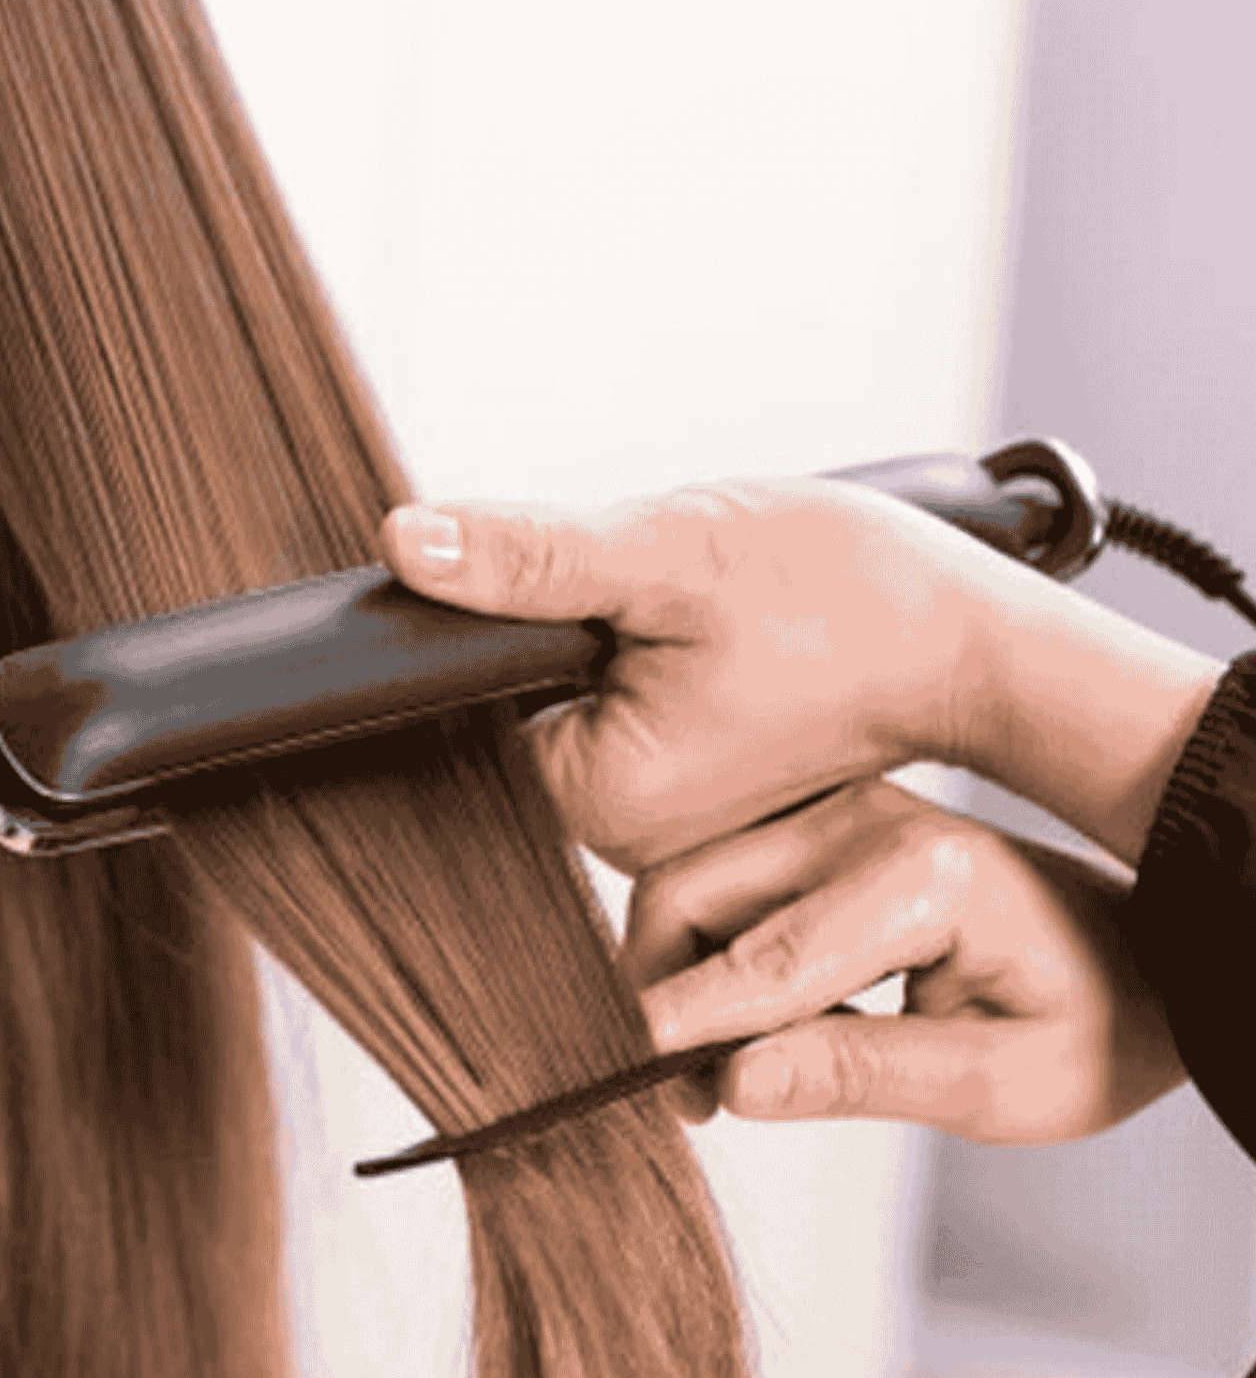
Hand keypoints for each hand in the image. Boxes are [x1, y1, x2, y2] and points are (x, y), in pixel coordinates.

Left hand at [380, 478, 1018, 873]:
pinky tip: (711, 636)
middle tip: (660, 594)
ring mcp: (660, 818)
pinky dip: (643, 655)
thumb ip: (530, 557)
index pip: (465, 709)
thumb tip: (406, 544)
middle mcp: (622, 834)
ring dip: (606, 635)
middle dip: (558, 626)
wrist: (972, 639)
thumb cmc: (849, 601)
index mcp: (600, 797)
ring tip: (705, 614)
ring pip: (572, 698)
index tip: (561, 587)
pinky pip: (622, 710)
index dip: (488, 627)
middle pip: (518, 703)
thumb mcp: (668, 554)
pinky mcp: (693, 789)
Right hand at [626, 778, 1188, 1143]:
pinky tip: (758, 1010)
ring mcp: (833, 808)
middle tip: (687, 1099)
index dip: (682, 1017)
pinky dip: (709, 943)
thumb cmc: (1091, 1023)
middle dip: (661, 990)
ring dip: (680, 967)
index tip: (614, 1062)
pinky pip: (722, 872)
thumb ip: (865, 1078)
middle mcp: (861, 820)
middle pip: (695, 889)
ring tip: (728, 1065)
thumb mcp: (1005, 1087)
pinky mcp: (817, 819)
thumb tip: (736, 1084)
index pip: (769, 958)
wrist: (1138, 953)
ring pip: (692, 876)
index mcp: (922, 880)